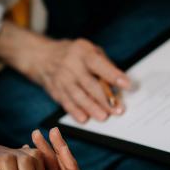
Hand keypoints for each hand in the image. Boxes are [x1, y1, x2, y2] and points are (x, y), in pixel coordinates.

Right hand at [0, 21, 130, 123]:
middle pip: (89, 84)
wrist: (42, 56)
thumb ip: (103, 64)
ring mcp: (61, 78)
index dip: (113, 75)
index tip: (127, 85)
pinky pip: (66, 103)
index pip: (99, 64)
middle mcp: (70, 65)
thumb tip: (117, 84)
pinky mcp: (56, 90)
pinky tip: (84, 118)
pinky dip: (75, 112)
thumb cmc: (74, 54)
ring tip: (103, 116)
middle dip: (104, 99)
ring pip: (78, 96)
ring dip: (91, 108)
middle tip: (117, 110)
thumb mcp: (89, 50)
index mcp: (82, 52)